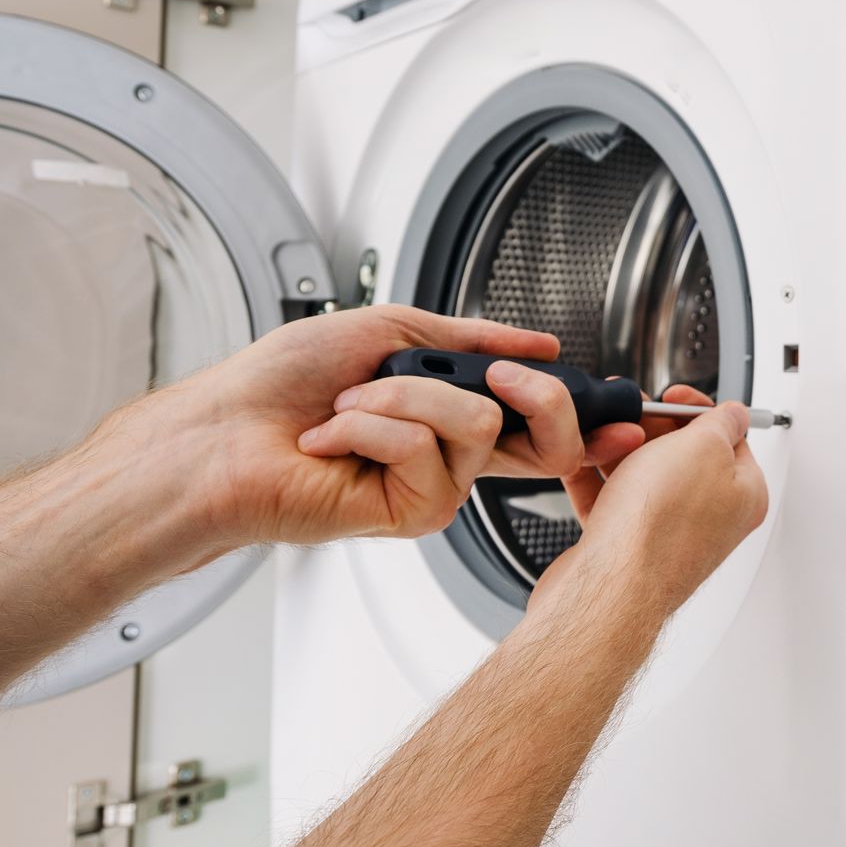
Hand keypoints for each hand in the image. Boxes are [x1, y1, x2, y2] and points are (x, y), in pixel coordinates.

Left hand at [148, 306, 645, 546]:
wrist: (221, 430)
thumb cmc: (281, 385)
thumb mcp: (392, 332)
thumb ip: (475, 337)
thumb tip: (540, 338)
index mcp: (453, 420)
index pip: (542, 426)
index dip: (589, 422)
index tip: (623, 415)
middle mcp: (454, 460)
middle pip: (551, 441)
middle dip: (535, 392)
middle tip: (489, 375)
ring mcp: (437, 490)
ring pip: (478, 423)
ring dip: (401, 396)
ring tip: (351, 408)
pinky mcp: (413, 514)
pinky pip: (429, 449)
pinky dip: (373, 426)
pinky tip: (334, 439)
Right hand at [526, 386, 767, 628]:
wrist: (610, 585)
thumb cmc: (661, 527)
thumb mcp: (704, 448)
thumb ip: (721, 423)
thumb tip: (734, 414)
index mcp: (743, 495)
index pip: (732, 438)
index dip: (700, 409)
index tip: (673, 397)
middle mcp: (710, 518)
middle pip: (684, 454)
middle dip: (652, 429)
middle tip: (630, 414)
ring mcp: (669, 533)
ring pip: (643, 475)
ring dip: (619, 449)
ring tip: (601, 436)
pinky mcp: (629, 547)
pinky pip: (611, 500)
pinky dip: (594, 478)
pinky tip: (579, 461)